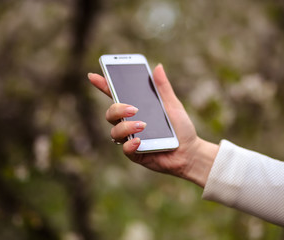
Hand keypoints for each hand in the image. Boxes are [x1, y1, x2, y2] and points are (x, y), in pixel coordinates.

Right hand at [88, 64, 217, 186]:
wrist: (190, 152)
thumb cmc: (181, 128)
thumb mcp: (173, 105)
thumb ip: (163, 88)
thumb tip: (158, 67)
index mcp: (136, 109)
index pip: (116, 95)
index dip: (103, 85)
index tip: (93, 75)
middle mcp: (129, 123)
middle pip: (111, 113)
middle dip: (118, 109)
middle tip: (134, 109)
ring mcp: (130, 139)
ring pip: (115, 131)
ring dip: (126, 127)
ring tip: (142, 125)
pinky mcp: (135, 154)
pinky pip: (124, 148)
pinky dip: (130, 144)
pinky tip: (140, 141)